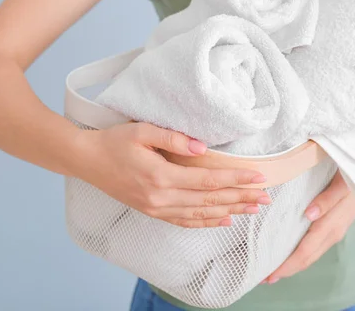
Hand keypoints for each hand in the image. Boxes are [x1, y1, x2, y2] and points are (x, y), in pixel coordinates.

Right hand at [72, 122, 271, 228]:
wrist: (87, 161)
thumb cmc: (114, 142)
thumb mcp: (141, 131)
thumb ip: (173, 138)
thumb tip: (204, 148)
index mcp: (161, 176)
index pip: (208, 181)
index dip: (235, 179)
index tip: (258, 178)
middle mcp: (161, 197)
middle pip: (210, 201)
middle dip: (241, 198)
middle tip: (266, 197)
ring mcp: (157, 208)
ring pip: (201, 214)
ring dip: (230, 211)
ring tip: (253, 209)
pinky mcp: (153, 211)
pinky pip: (185, 221)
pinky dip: (206, 223)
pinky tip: (223, 221)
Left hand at [263, 170, 354, 283]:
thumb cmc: (354, 176)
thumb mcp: (341, 184)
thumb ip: (326, 200)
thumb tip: (309, 215)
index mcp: (332, 225)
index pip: (305, 252)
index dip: (287, 265)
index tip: (269, 275)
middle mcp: (333, 233)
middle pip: (307, 258)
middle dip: (286, 270)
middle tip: (264, 278)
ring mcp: (334, 231)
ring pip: (311, 254)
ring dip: (293, 264)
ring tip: (273, 269)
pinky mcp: (333, 226)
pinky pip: (314, 246)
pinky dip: (300, 253)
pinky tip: (289, 252)